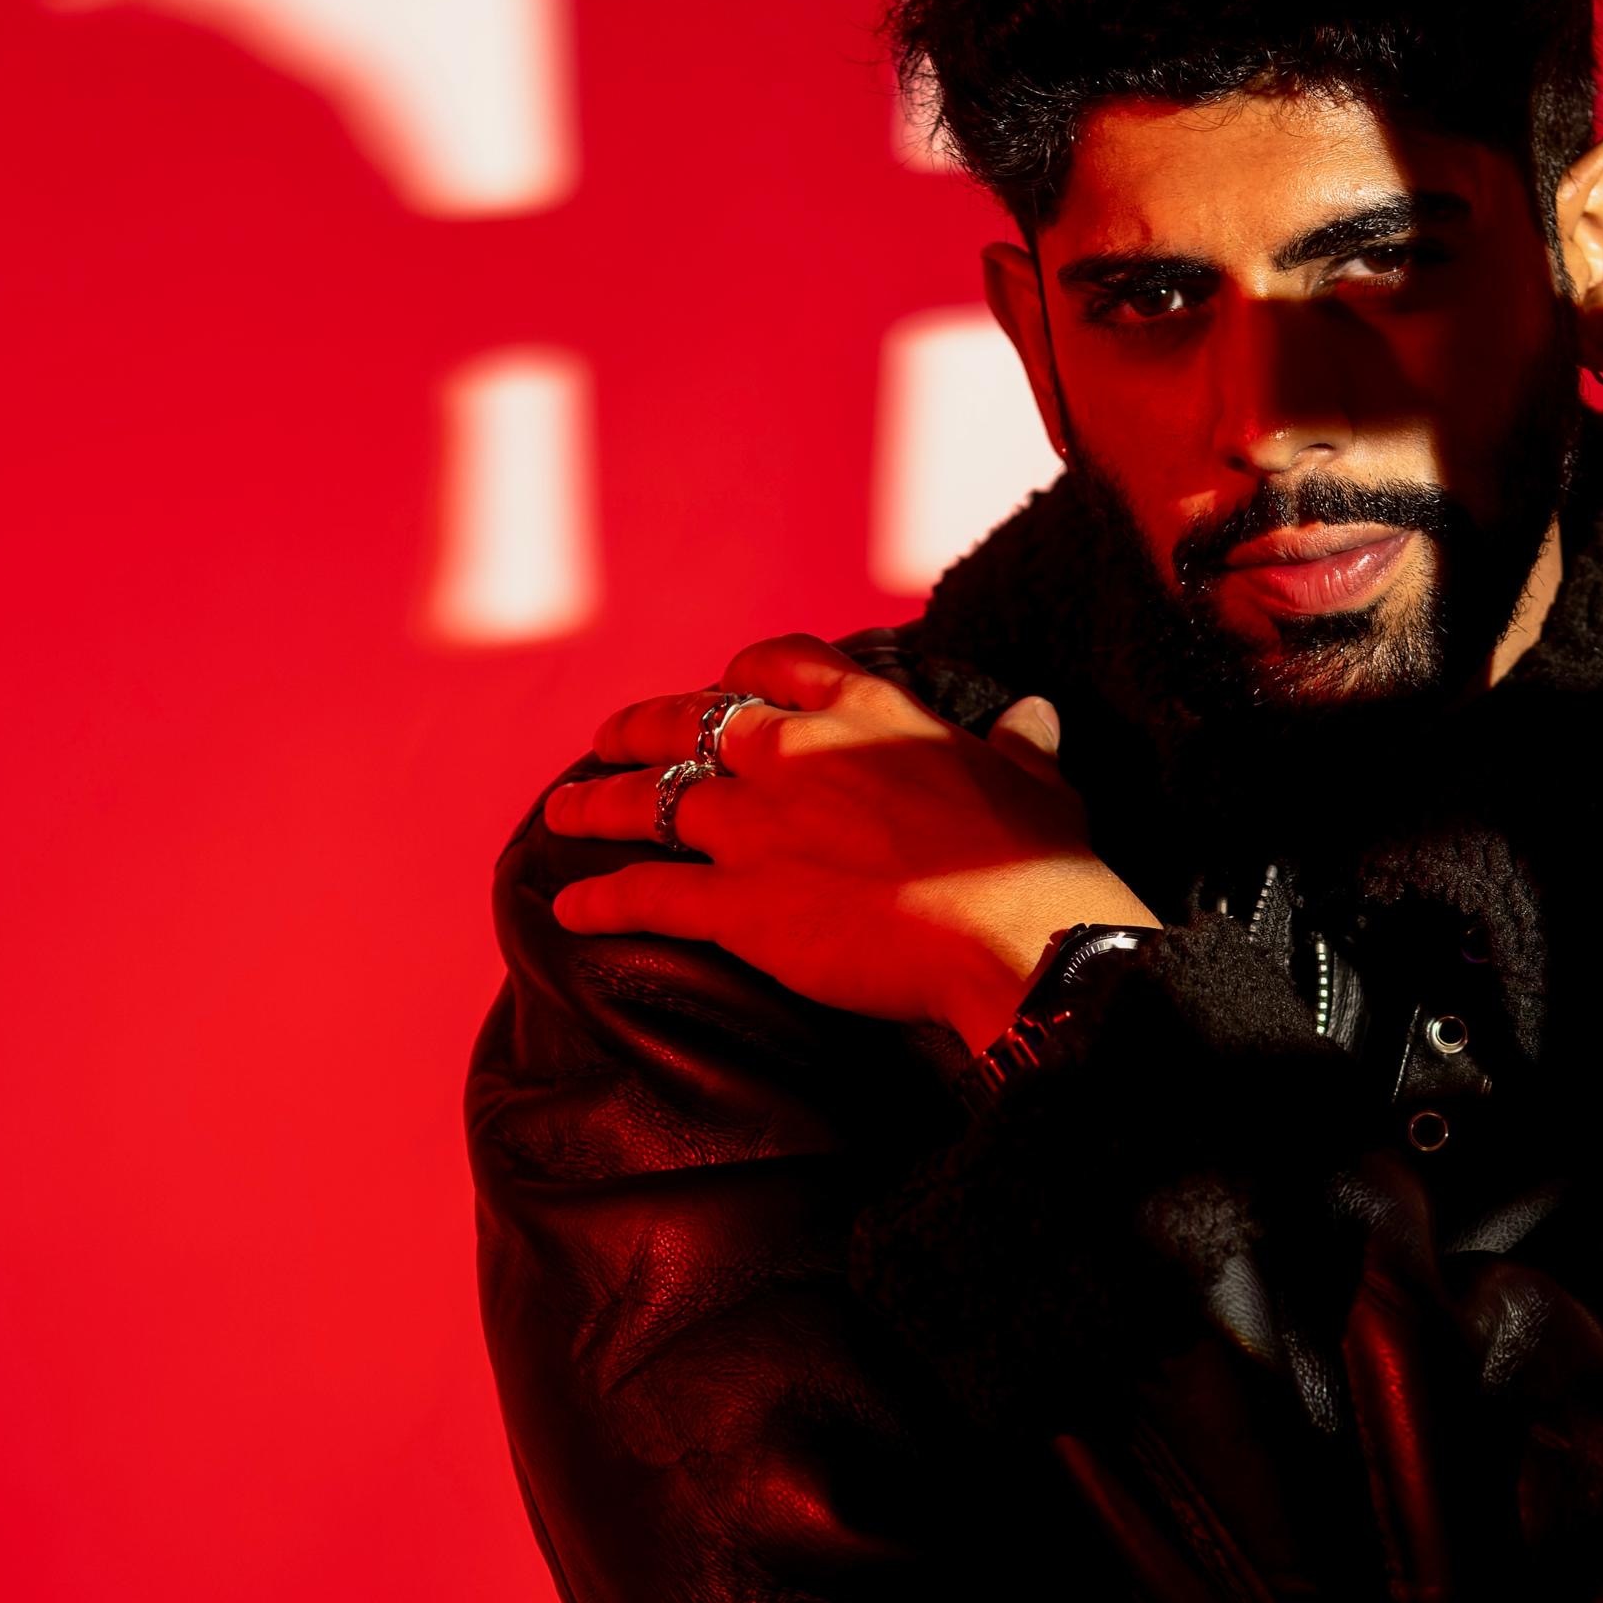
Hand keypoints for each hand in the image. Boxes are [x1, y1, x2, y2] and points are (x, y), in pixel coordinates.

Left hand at [542, 634, 1157, 1048]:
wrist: (1019, 936)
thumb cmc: (1040, 862)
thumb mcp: (1038, 781)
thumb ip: (1019, 746)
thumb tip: (1036, 716)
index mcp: (868, 711)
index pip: (777, 666)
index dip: (738, 676)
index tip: (723, 687)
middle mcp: (796, 752)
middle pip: (689, 722)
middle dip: (639, 730)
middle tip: (606, 741)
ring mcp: (759, 826)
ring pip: (649, 801)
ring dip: (596, 806)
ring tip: (561, 812)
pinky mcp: (741, 904)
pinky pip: (649, 896)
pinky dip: (601, 903)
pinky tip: (568, 910)